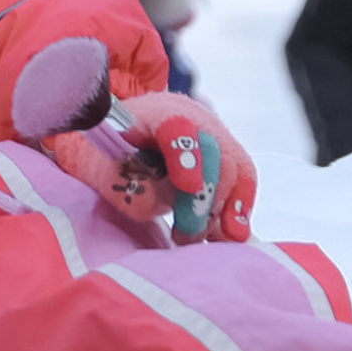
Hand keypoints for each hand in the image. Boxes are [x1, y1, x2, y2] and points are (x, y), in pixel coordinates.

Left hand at [46, 91, 254, 242]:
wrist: (121, 139)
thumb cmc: (110, 157)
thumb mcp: (107, 168)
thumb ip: (131, 183)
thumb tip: (165, 203)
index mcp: (154, 113)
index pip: (177, 127)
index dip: (186, 156)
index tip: (188, 187)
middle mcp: (192, 117)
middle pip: (213, 152)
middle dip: (203, 199)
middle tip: (185, 234)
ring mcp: (215, 134)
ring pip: (235, 168)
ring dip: (223, 209)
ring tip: (199, 237)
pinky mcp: (228, 155)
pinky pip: (244, 179)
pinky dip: (239, 208)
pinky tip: (231, 234)